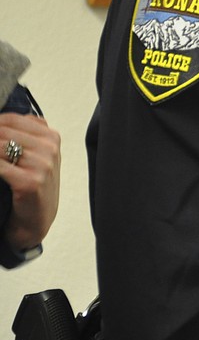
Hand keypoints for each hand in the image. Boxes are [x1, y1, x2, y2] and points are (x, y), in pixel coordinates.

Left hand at [0, 113, 60, 249]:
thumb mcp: (36, 156)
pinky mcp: (31, 182)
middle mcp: (50, 149)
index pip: (12, 119)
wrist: (36, 220)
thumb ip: (22, 135)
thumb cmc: (31, 187)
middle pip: (4, 131)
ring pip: (0, 146)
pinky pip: (0, 166)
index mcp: (51, 137)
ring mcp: (42, 165)